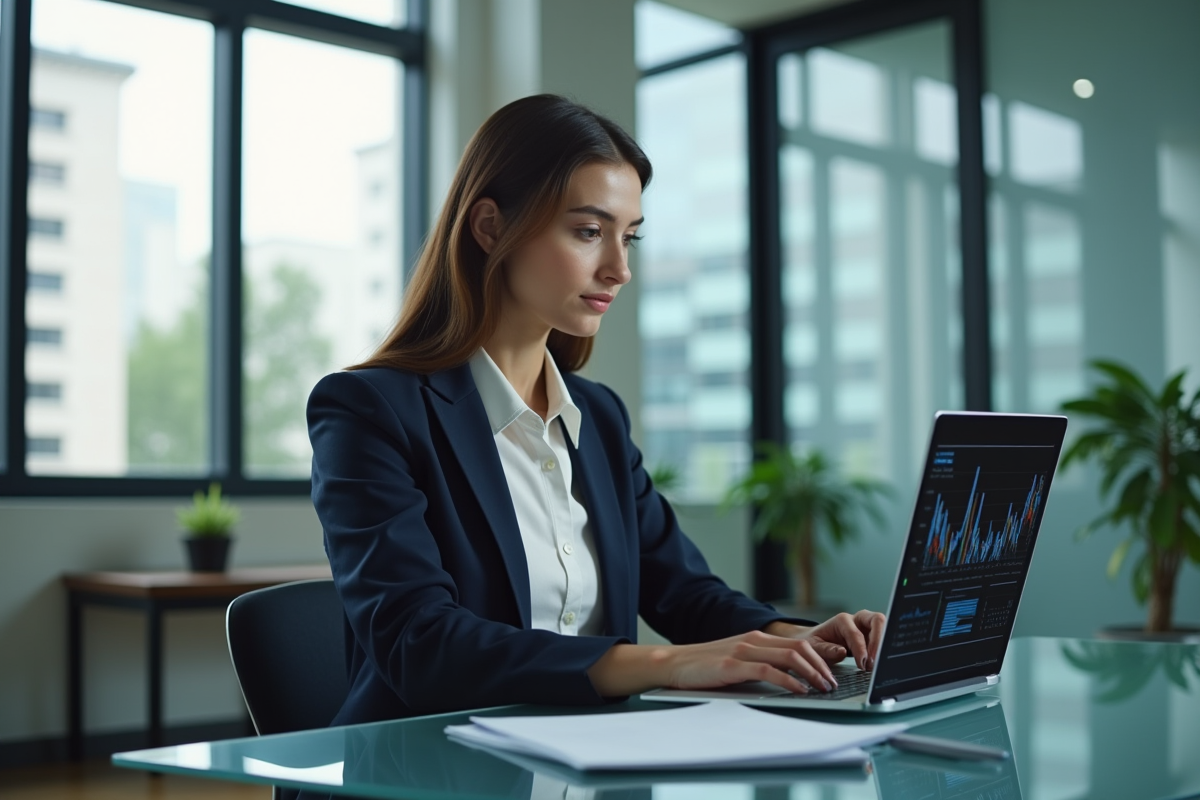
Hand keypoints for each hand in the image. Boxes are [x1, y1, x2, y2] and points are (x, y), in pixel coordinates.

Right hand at [587, 630, 841, 696]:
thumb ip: (760, 664)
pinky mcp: (734, 664)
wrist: (674, 664)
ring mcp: (744, 650)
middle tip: (833, 684)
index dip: (820, 657)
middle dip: (822, 666)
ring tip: (823, 688)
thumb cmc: (705, 667)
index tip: (833, 672)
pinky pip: (769, 671)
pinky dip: (789, 681)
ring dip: (812, 674)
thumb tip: (788, 680)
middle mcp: (754, 640)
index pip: (798, 643)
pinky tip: (798, 691)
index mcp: (757, 638)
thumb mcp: (737, 661)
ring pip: (790, 656)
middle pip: (800, 647)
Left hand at [776, 610, 885, 670]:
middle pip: (877, 620)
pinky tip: (880, 663)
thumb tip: (842, 652)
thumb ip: (826, 649)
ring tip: (877, 665)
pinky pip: (884, 639)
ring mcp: (867, 627)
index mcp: (842, 620)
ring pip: (885, 628)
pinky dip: (884, 650)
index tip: (862, 664)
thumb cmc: (814, 643)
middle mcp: (857, 620)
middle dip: (879, 641)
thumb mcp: (814, 647)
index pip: (856, 633)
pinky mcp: (873, 637)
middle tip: (875, 662)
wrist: (815, 641)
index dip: (861, 650)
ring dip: (884, 645)